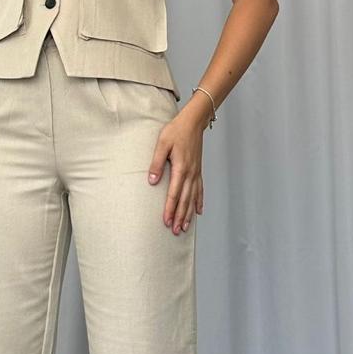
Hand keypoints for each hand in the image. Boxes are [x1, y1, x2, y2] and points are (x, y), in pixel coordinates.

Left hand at [147, 103, 206, 232]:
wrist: (193, 122)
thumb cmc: (176, 131)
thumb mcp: (162, 144)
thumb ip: (157, 163)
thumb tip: (152, 181)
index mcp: (180, 168)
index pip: (174, 194)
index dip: (170, 209)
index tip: (166, 221)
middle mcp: (190, 173)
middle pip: (185, 200)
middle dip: (180, 217)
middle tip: (176, 231)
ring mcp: (196, 172)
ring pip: (193, 198)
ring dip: (189, 214)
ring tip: (185, 227)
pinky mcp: (198, 170)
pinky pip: (200, 190)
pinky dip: (199, 201)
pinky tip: (198, 211)